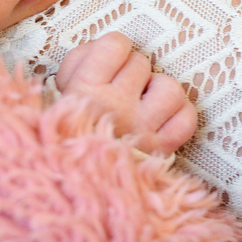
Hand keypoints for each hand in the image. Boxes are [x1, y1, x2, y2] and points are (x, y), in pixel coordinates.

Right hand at [55, 32, 196, 154]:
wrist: (71, 197)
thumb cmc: (62, 139)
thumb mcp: (55, 96)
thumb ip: (76, 65)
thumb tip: (102, 49)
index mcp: (83, 92)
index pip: (115, 44)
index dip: (113, 51)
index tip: (105, 66)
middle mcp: (114, 108)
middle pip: (141, 64)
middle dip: (131, 73)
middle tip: (117, 92)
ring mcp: (141, 131)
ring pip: (170, 88)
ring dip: (158, 93)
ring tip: (142, 105)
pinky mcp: (160, 152)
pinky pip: (186, 119)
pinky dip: (179, 117)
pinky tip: (161, 121)